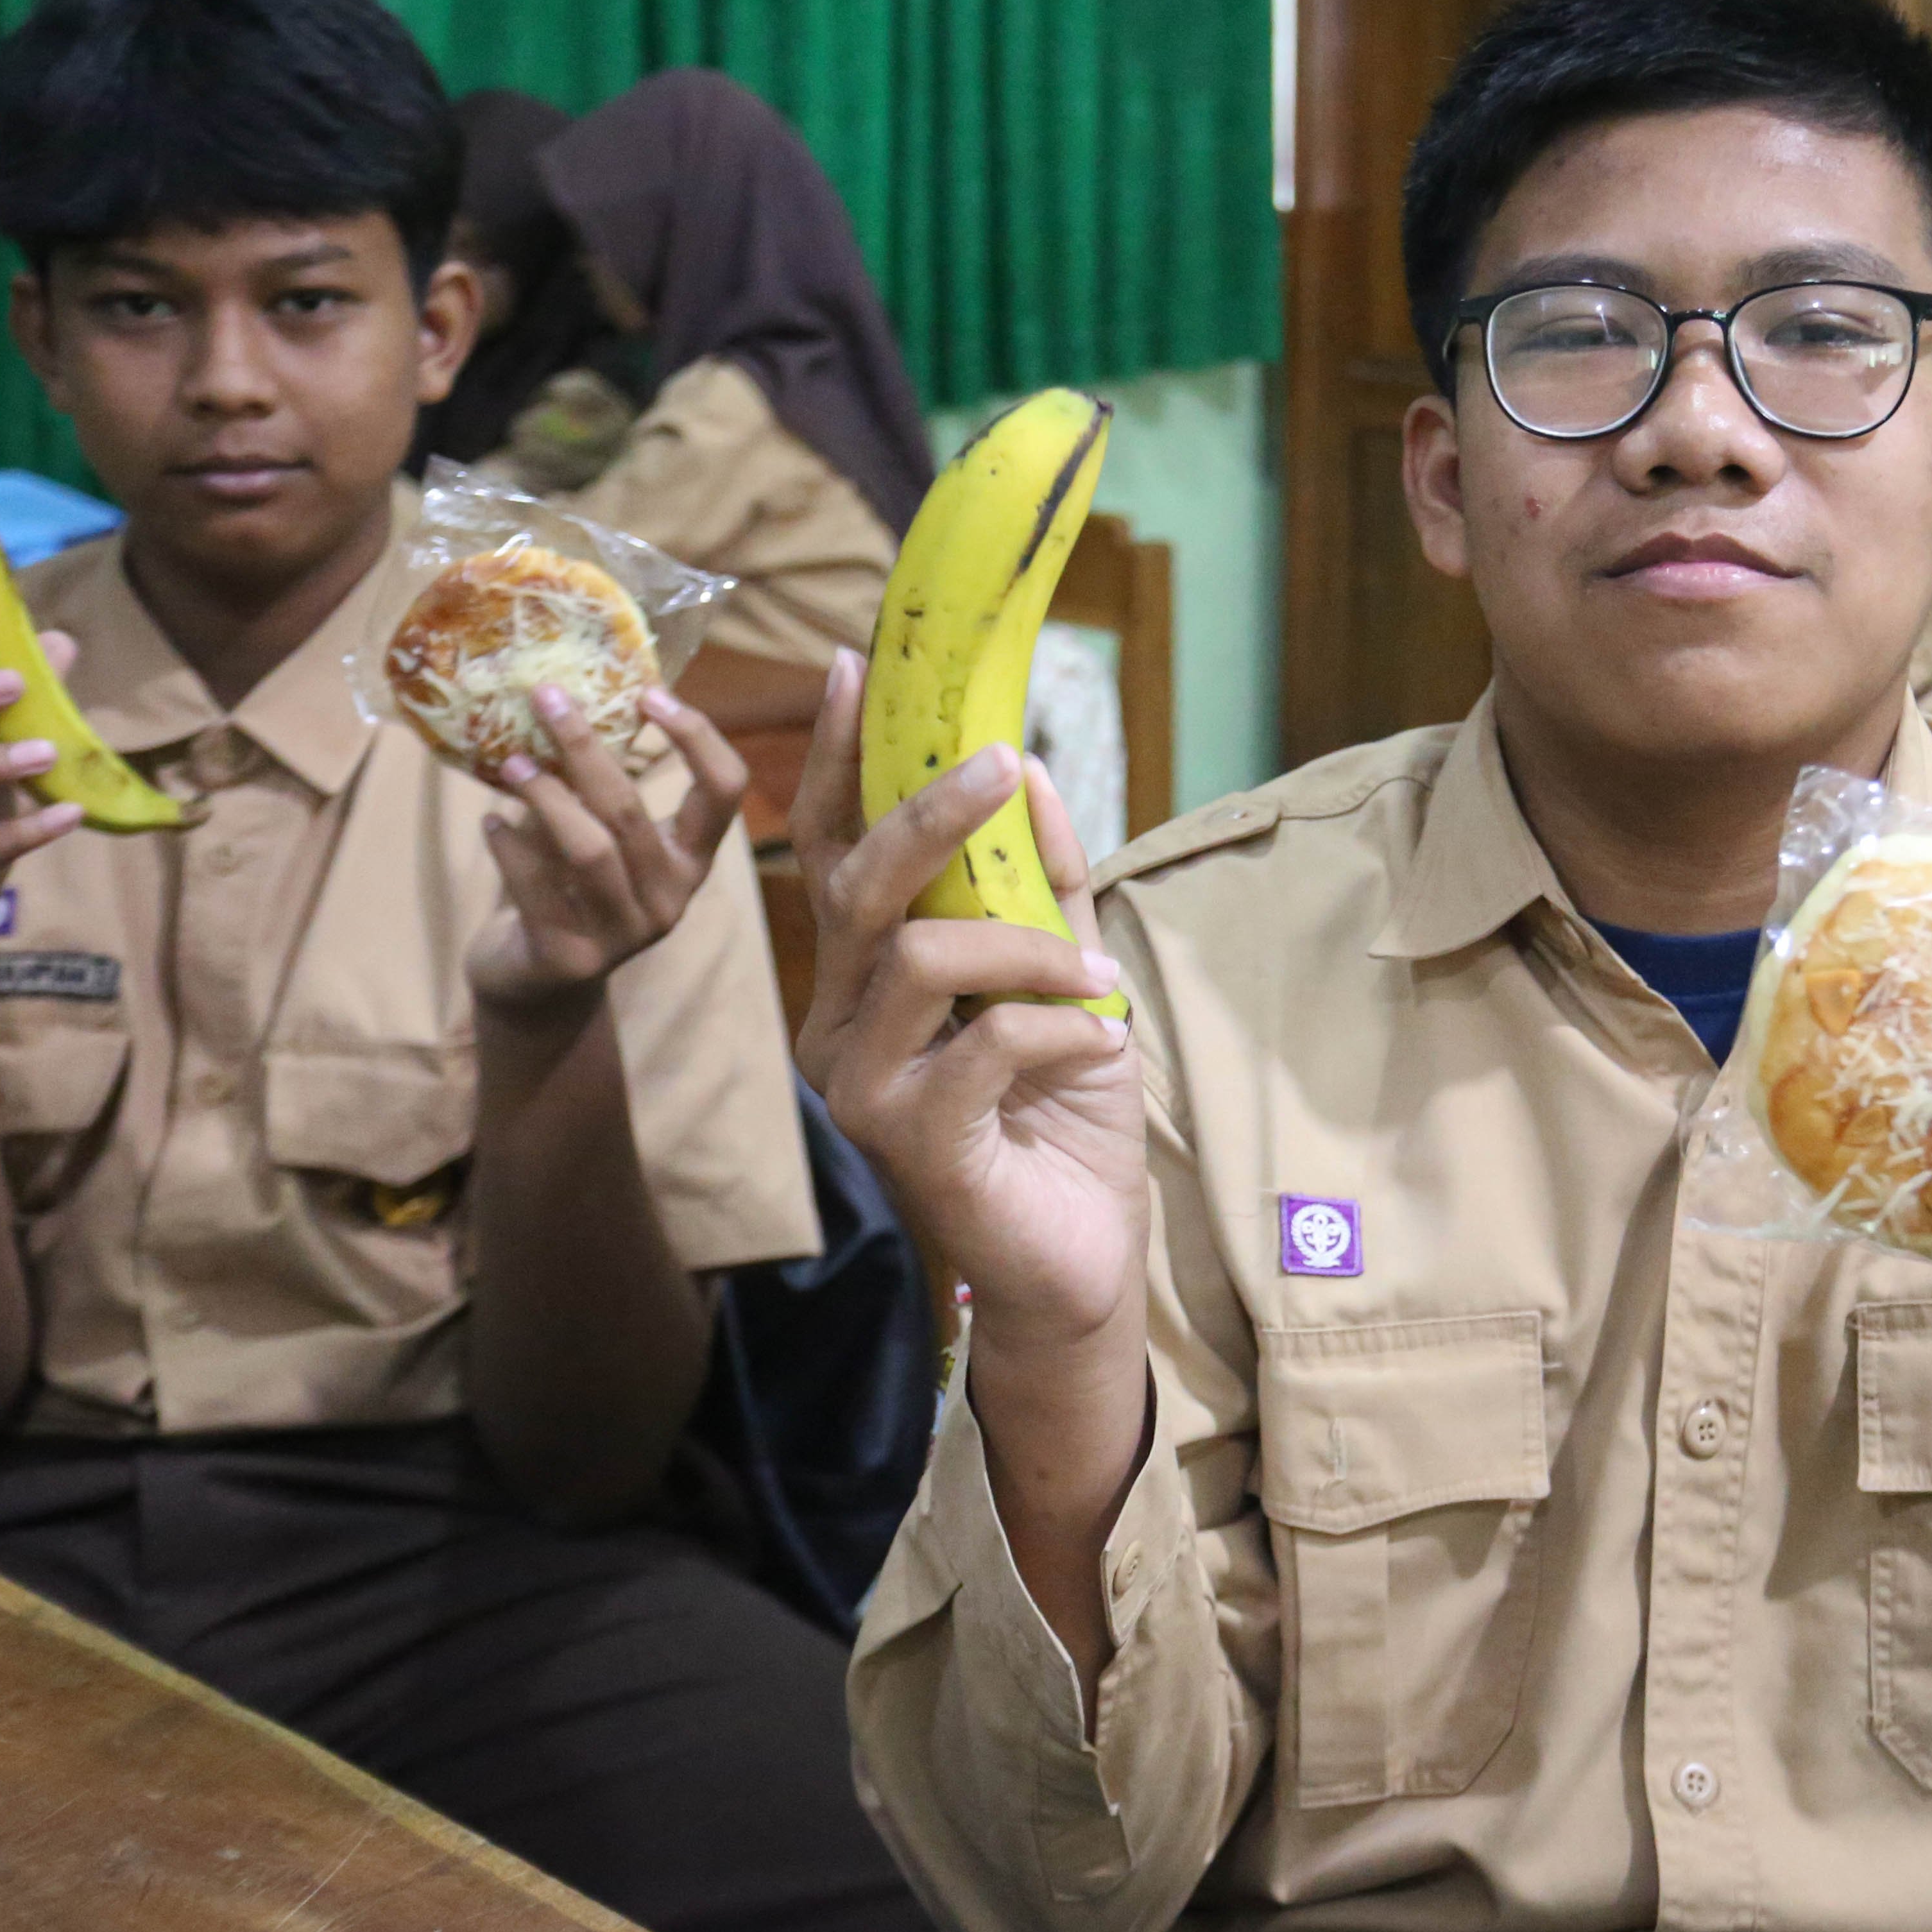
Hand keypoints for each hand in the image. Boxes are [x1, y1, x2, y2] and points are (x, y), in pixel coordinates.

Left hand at [464, 685, 750, 1009]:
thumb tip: (565, 703)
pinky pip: (535, 887)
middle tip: (545, 697)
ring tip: (511, 762)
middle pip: (631, 810)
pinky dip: (508, 846)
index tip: (650, 693)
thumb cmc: (572, 892)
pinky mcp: (570, 958)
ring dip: (544, 795)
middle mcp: (670, 898)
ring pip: (588, 849)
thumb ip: (598, 790)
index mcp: (691, 861)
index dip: (697, 736)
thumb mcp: (605, 841)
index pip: (725, 789)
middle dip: (584, 747)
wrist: (539, 986)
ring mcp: (624, 934)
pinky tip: (489, 821)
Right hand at [790, 654, 1143, 1347]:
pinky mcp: (906, 1140)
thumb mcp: (1066, 981)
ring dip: (1027, 948)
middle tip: (1003, 764)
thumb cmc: (1064, 1121)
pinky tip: (1101, 1047)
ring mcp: (860, 1087)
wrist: (1080, 1261)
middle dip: (932, 813)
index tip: (854, 670)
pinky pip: (982, 1042)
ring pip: (919, 954)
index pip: (830, 853)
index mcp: (864, 984)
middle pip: (859, 884)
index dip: (834, 762)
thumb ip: (1041, 886)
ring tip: (1093, 975)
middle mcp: (838, 1028)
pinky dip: (1058, 1028)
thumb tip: (1029, 771)